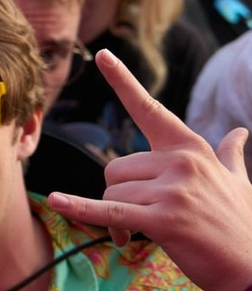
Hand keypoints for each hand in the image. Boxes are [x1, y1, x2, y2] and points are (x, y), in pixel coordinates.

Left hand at [47, 49, 251, 290]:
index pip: (149, 109)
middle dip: (119, 195)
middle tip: (140, 219)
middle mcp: (181, 163)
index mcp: (191, 148)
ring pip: (111, 193)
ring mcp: (173, 191)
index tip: (103, 55)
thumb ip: (231, 155)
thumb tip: (241, 132)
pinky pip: (110, 212)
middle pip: (115, 168)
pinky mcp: (163, 221)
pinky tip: (57, 201)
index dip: (123, 82)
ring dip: (116, 218)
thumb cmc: (243, 224)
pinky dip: (81, 208)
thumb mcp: (239, 181)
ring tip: (139, 235)